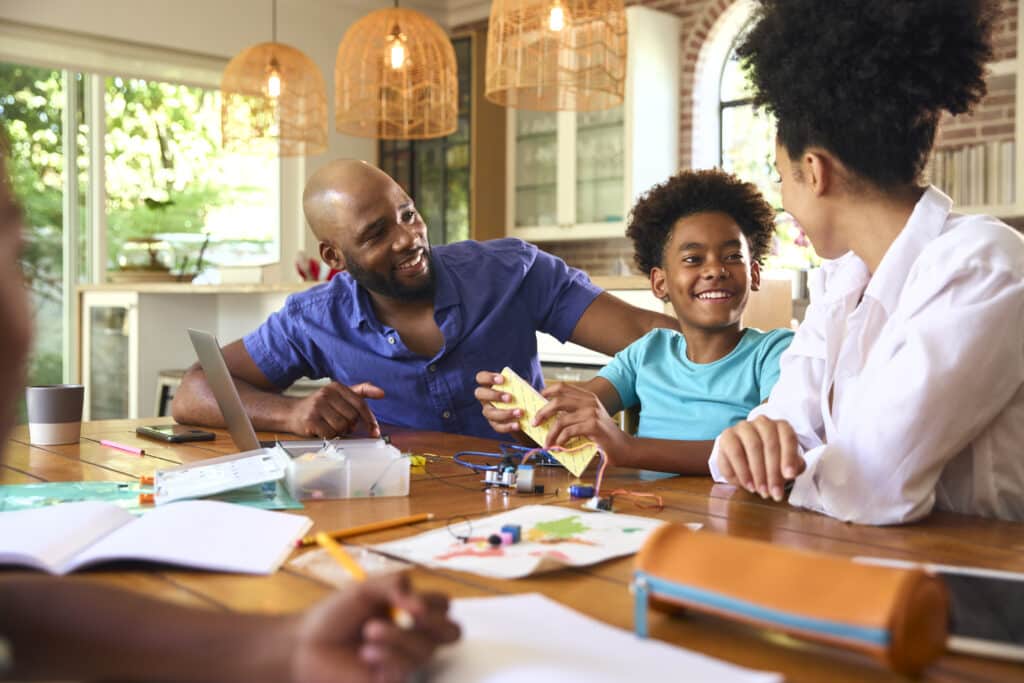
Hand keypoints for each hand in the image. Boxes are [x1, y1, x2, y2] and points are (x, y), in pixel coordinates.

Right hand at [287, 382, 383, 438]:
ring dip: (339, 431)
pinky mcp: (310, 420)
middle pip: (352, 418)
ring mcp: (317, 406)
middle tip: (340, 424)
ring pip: (342, 427)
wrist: (291, 413)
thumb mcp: (339, 395)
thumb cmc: (320, 406)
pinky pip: (330, 434)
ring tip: (329, 426)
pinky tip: (322, 430)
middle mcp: (326, 394)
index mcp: (336, 387)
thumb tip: (382, 393)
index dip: (369, 419)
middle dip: (349, 425)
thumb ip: (361, 392)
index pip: (360, 404)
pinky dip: (329, 436)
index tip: (375, 431)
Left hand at [289, 573, 459, 682]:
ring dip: (399, 636)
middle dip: (436, 622)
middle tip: (414, 614)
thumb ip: (394, 584)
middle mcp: (413, 637)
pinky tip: (367, 652)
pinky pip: (406, 670)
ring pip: (426, 650)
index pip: (443, 606)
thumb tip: (419, 602)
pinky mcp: (392, 681)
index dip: (432, 601)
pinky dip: (389, 656)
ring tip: (370, 631)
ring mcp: (404, 661)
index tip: (403, 597)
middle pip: (452, 632)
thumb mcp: (365, 589)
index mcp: (411, 612)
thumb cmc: (334, 615)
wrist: (305, 645)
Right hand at [473, 371, 524, 435]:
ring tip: (520, 412)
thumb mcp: (522, 388)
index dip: (488, 377)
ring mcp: (488, 411)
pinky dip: (508, 426)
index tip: (503, 379)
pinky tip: (518, 424)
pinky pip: (498, 426)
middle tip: (510, 398)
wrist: (527, 414)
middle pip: (479, 393)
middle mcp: (485, 398)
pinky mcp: (495, 424)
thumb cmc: (522, 395)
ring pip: (489, 412)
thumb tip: (522, 384)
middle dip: (494, 395)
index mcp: (490, 385)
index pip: (481, 377)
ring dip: (505, 413)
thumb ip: (520, 384)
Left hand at [533, 383, 630, 464]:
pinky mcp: (593, 426)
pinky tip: (559, 446)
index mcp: (587, 397)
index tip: (538, 399)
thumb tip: (547, 416)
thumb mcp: (588, 418)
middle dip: (542, 412)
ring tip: (547, 442)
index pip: (562, 386)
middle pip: (558, 401)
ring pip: (561, 420)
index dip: (547, 391)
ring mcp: (592, 413)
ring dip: (550, 433)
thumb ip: (573, 414)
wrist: (623, 448)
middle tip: (535, 423)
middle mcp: (589, 402)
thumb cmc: (603, 436)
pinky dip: (560, 440)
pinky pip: (568, 432)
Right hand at [715, 416, 804, 500]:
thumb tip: (792, 472)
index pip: (788, 437)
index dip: (789, 457)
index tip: (789, 476)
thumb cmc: (769, 461)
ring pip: (753, 446)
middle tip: (774, 492)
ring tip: (761, 491)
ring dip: (758, 473)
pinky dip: (742, 472)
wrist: (744, 458)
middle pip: (770, 444)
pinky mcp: (727, 436)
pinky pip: (734, 452)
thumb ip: (794, 467)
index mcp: (780, 426)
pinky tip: (748, 485)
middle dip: (773, 472)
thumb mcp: (785, 464)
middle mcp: (762, 422)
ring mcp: (743, 427)